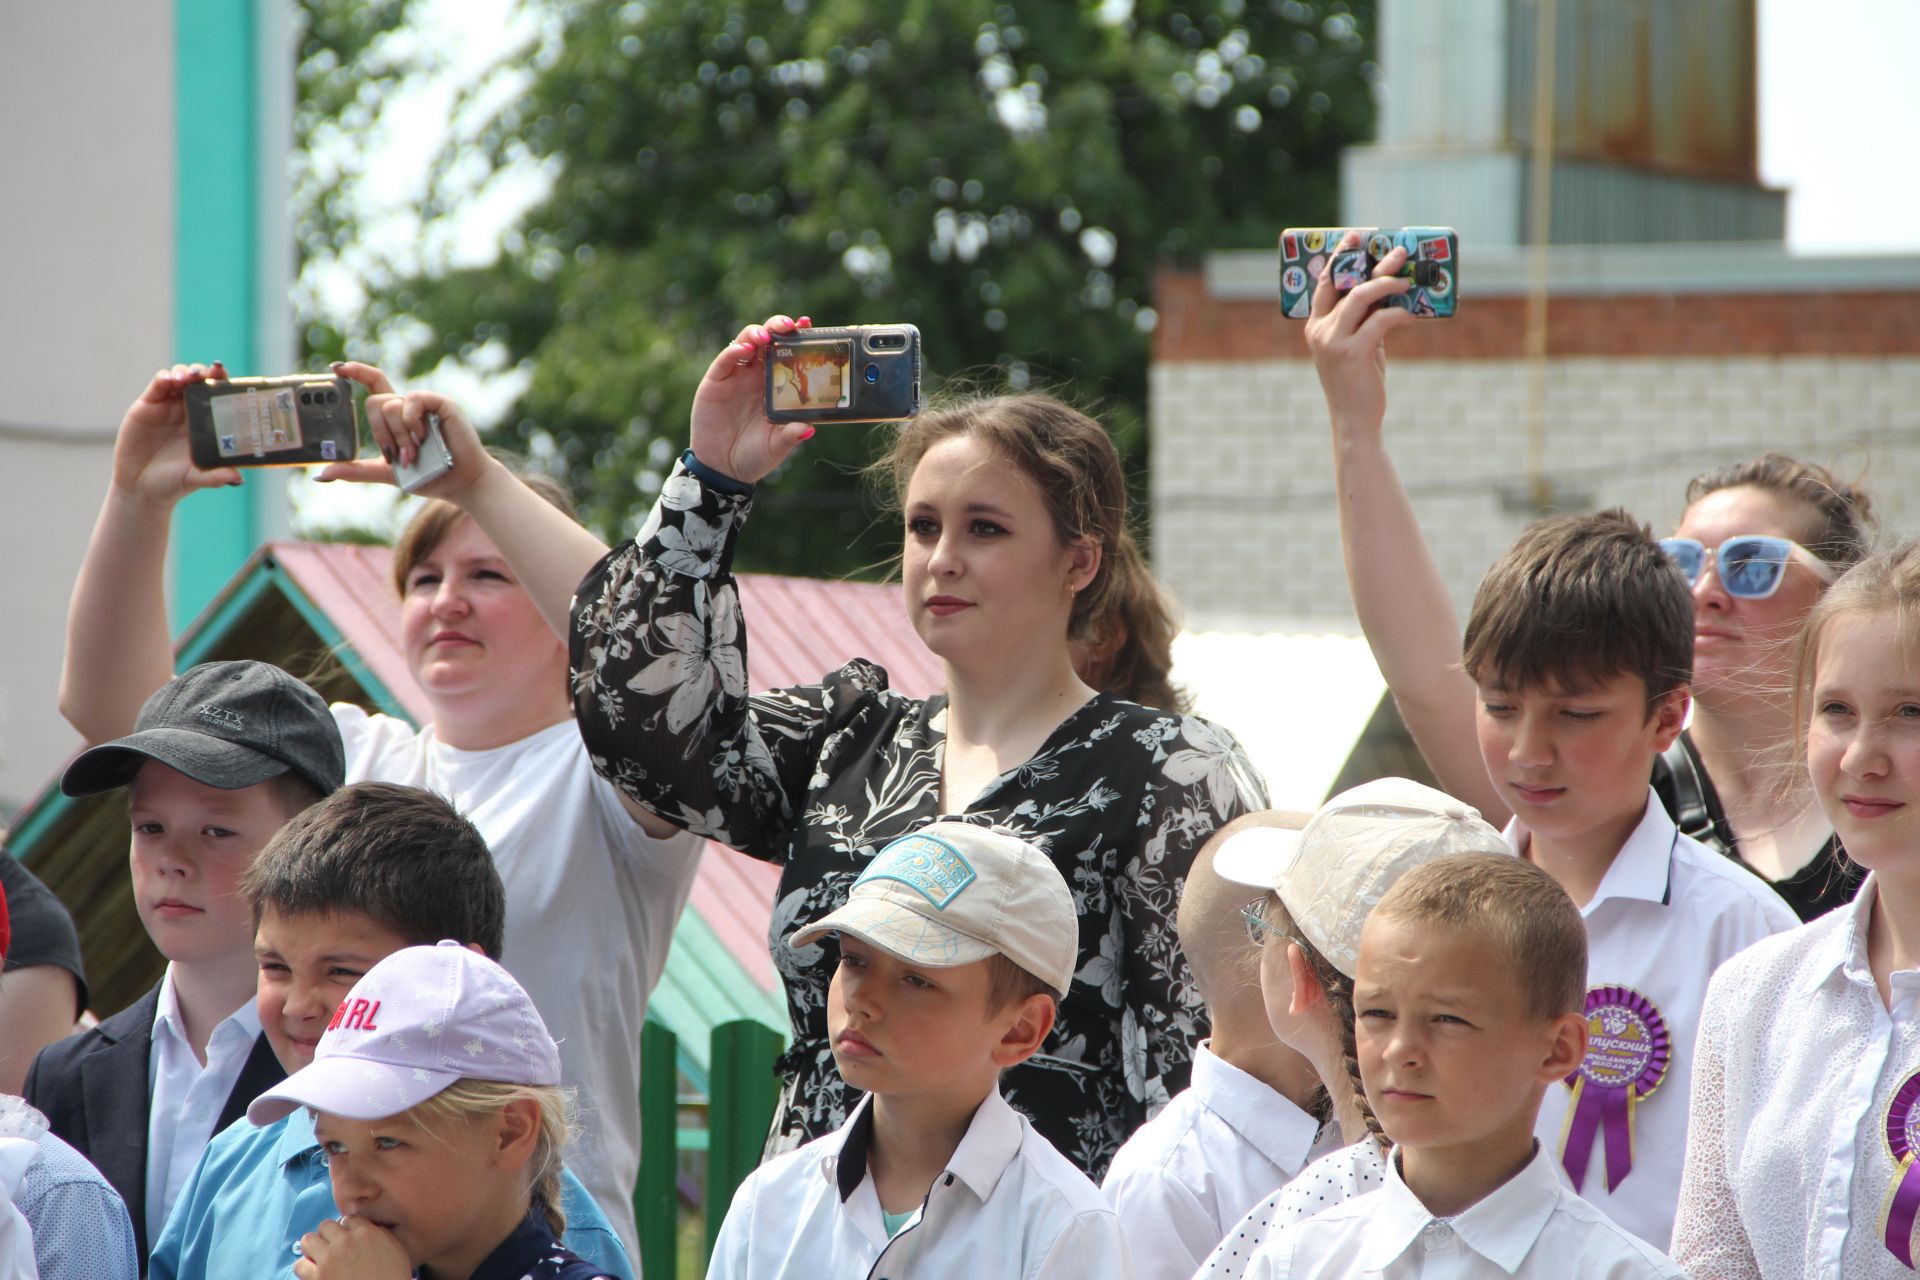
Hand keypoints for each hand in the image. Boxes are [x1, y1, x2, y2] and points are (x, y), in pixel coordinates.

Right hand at [110, 363, 242, 504]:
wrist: (141, 487)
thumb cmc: (173, 482)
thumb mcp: (196, 478)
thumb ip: (215, 477)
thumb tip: (238, 478)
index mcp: (206, 424)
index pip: (217, 397)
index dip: (223, 384)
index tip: (228, 378)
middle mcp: (188, 412)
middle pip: (200, 382)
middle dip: (206, 373)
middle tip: (212, 372)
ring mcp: (168, 407)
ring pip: (179, 379)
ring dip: (186, 372)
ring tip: (190, 377)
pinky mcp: (147, 406)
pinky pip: (157, 386)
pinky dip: (164, 378)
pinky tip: (170, 379)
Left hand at [294, 1216, 410, 1279]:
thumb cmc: (393, 1277)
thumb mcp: (396, 1249)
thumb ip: (380, 1234)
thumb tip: (368, 1228)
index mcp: (365, 1233)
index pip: (348, 1219)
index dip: (348, 1230)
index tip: (349, 1239)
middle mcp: (344, 1242)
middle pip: (326, 1226)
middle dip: (328, 1235)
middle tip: (333, 1247)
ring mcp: (328, 1259)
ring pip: (308, 1240)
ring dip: (313, 1248)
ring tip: (320, 1258)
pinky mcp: (316, 1278)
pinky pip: (299, 1265)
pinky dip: (305, 1268)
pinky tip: (313, 1273)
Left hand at [320, 361, 498, 501]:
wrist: (460, 483)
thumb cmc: (428, 477)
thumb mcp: (385, 472)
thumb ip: (356, 470)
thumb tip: (322, 474)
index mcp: (396, 418)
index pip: (374, 385)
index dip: (356, 373)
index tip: (338, 368)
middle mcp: (409, 407)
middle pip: (376, 401)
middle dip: (382, 433)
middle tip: (399, 456)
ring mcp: (425, 404)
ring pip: (390, 405)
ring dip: (399, 435)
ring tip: (416, 452)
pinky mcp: (441, 404)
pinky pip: (412, 400)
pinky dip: (410, 421)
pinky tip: (422, 436)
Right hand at [688, 314, 816, 484]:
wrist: (723, 469)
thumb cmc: (755, 456)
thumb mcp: (777, 447)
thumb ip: (791, 435)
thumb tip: (809, 428)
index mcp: (777, 386)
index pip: (789, 354)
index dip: (798, 338)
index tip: (809, 326)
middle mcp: (758, 375)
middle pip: (769, 340)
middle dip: (779, 327)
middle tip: (791, 325)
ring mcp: (737, 376)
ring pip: (747, 341)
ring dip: (757, 333)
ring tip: (767, 335)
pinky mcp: (716, 381)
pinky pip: (726, 359)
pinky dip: (734, 351)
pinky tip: (745, 349)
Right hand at [1302, 231, 1415, 438]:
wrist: (1354, 419)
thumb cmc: (1357, 382)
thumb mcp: (1357, 345)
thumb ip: (1363, 320)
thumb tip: (1388, 291)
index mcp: (1315, 327)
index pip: (1324, 284)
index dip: (1340, 258)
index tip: (1356, 238)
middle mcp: (1320, 331)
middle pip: (1345, 284)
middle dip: (1373, 264)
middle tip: (1399, 252)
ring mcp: (1333, 341)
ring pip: (1362, 296)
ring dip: (1389, 284)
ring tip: (1409, 282)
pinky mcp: (1353, 352)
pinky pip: (1380, 320)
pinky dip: (1400, 313)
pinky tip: (1413, 314)